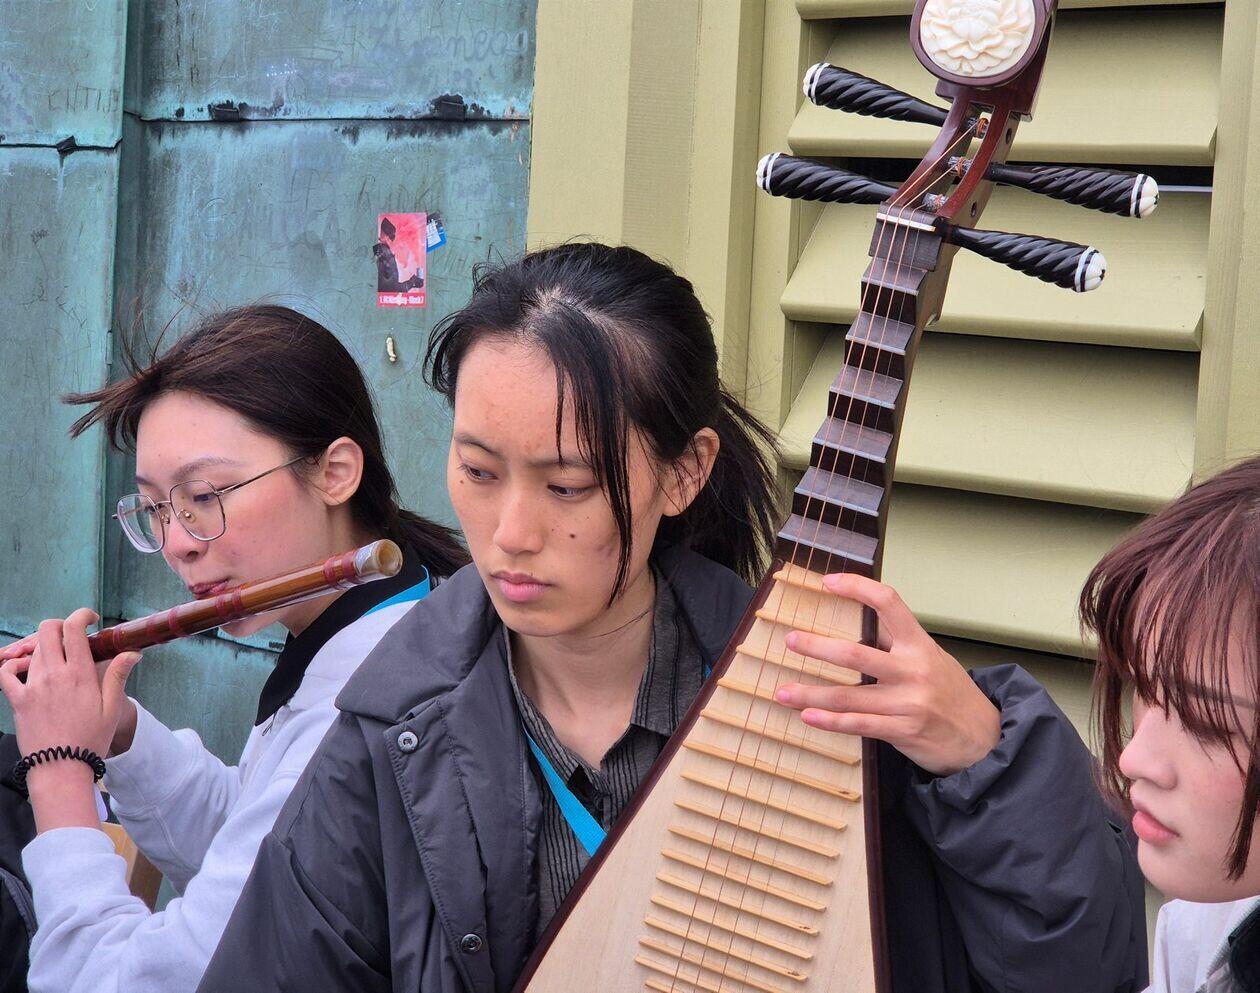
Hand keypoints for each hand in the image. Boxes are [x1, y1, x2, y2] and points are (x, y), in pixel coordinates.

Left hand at [0, 608, 140, 764]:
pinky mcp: (17, 699)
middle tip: (70, 636)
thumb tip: (133, 652)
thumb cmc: (90, 739)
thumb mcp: (112, 708)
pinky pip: (5, 673)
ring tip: (55, 660)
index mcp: (79, 674)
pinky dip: (12, 665)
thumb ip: (118, 675)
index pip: (74, 629)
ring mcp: (32, 686)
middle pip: (47, 630)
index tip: (90, 620)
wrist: (60, 767)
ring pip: (32, 650)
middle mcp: (53, 674)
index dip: (81, 616)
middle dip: (59, 625)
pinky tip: (22, 669)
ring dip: (43, 648)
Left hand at [774, 573, 1000, 776]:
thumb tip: (859, 618)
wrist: (984, 738)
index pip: (888, 603)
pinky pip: (858, 724)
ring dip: (810, 694)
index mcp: (919, 644)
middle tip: (790, 640)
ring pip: (849, 696)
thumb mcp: (931, 658)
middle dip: (817, 647)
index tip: (828, 581)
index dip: (857, 588)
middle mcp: (913, 670)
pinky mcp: (902, 731)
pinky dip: (830, 722)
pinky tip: (807, 717)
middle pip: (856, 654)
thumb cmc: (950, 693)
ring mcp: (908, 703)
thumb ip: (897, 642)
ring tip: (782, 691)